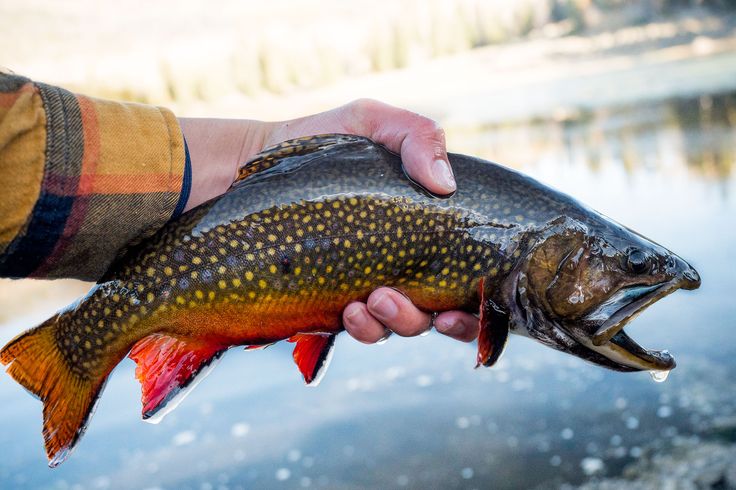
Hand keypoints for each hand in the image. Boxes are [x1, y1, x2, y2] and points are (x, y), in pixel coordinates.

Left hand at [179, 99, 478, 343]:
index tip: (470, 300)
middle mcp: (404, 264)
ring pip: (401, 325)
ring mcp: (369, 286)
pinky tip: (350, 310)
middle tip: (414, 304)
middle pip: (441, 312)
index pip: (468, 273)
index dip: (478, 299)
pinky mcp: (332, 303)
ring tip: (373, 300)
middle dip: (437, 319)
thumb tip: (445, 184)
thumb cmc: (320, 143)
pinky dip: (362, 327)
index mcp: (424, 230)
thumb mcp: (369, 122)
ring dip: (396, 322)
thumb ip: (416, 135)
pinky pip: (359, 329)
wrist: (251, 166)